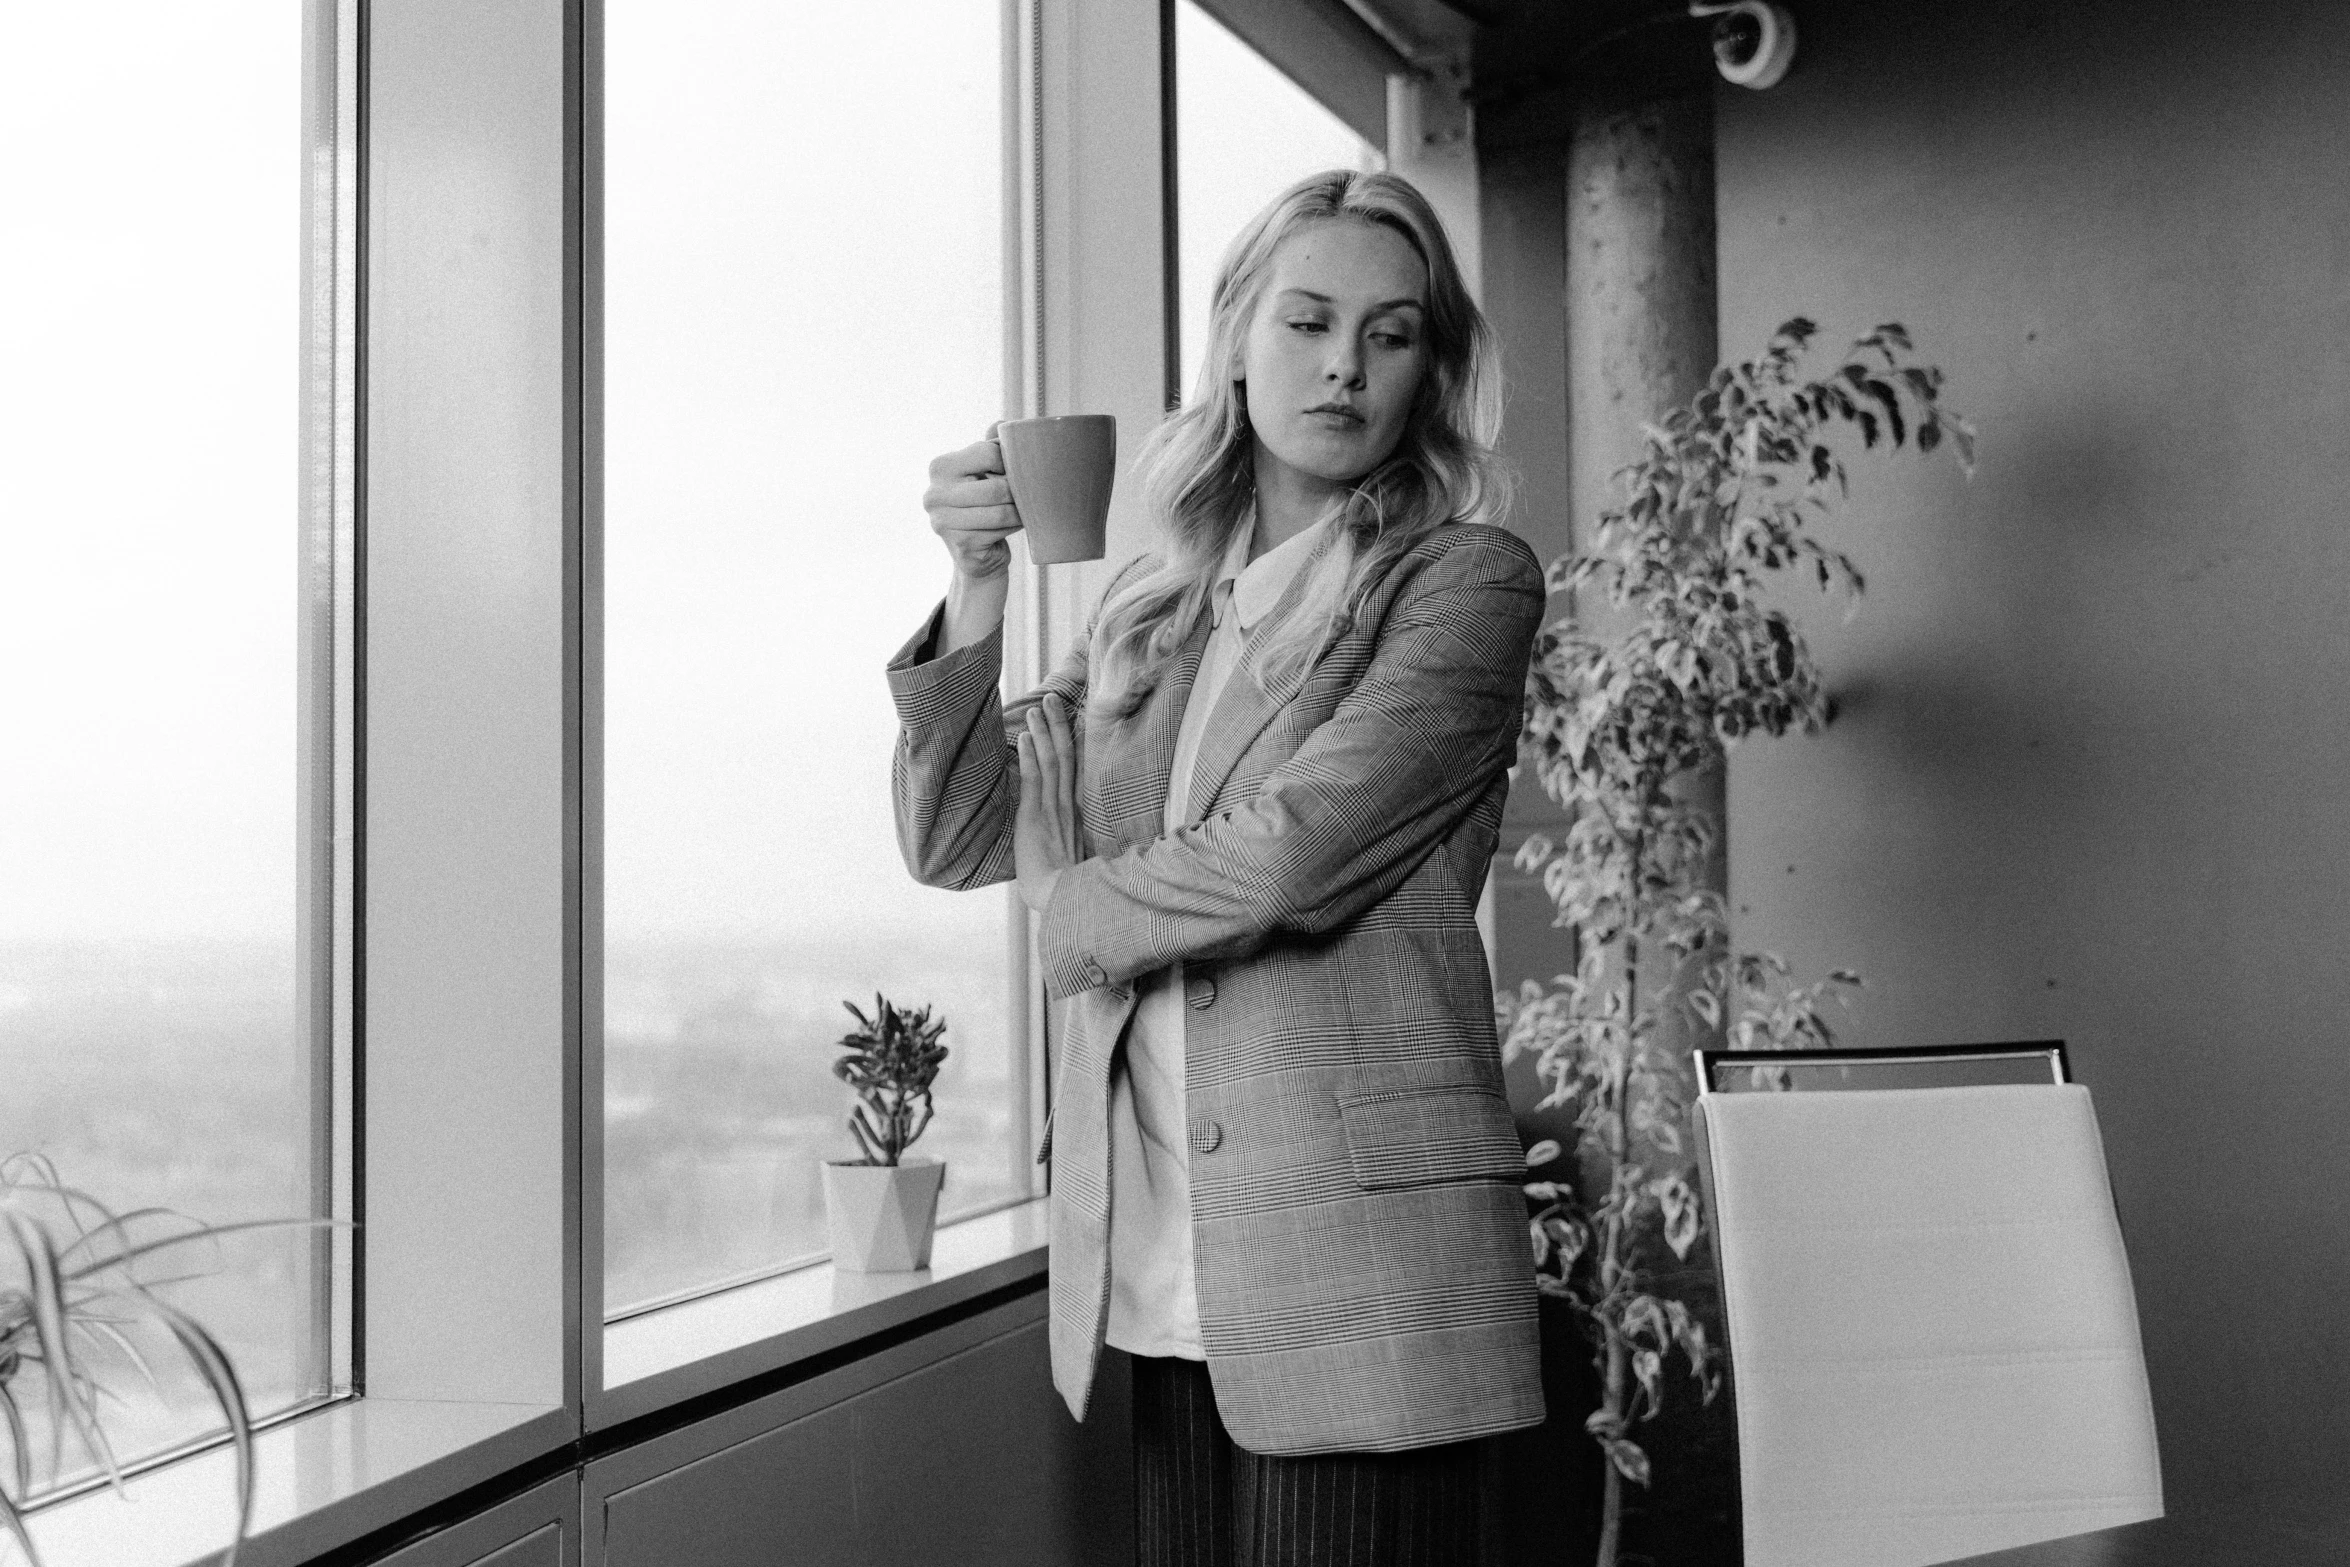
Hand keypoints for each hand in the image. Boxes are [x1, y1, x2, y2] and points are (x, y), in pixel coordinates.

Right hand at [925, 428, 1019, 584]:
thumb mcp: (983, 472)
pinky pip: (999, 532)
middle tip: (1028, 495)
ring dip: (1019, 512)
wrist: (977, 553)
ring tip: (1025, 510)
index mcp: (940, 467)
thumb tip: (1001, 425)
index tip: (1016, 470)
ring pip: (1000, 512)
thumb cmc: (984, 504)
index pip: (987, 453)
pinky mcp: (960, 544)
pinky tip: (1015, 526)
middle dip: (1017, 493)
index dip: (1009, 462)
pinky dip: (1014, 528)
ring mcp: (943, 522)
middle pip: (996, 487)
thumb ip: (990, 446)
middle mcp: (934, 494)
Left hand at [1014, 693, 1081, 913]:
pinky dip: (1029, 754)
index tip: (1067, 719)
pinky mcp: (1035, 815)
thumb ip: (1067, 838)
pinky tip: (1022, 737)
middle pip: (1065, 755)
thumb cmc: (1067, 885)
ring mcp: (1052, 808)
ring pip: (1051, 760)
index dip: (1069, 742)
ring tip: (1037, 707)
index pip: (1073, 769)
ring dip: (1043, 732)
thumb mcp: (1070, 854)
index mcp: (1076, 812)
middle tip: (1052, 697)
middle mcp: (1067, 804)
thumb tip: (1063, 833)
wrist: (1061, 898)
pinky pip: (1034, 777)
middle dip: (1057, 725)